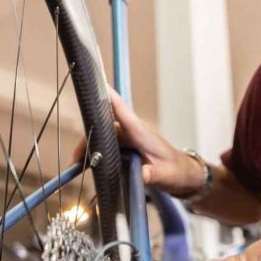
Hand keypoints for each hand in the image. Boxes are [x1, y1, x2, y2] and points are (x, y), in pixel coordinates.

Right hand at [71, 87, 205, 196]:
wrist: (184, 175)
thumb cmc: (177, 172)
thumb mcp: (165, 176)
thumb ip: (152, 175)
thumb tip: (141, 176)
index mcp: (141, 133)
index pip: (121, 109)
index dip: (108, 96)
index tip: (95, 84)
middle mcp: (133, 132)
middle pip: (105, 126)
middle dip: (88, 138)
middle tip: (76, 158)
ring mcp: (129, 139)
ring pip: (103, 136)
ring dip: (90, 147)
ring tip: (77, 164)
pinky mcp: (127, 147)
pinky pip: (107, 146)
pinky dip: (95, 153)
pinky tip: (85, 165)